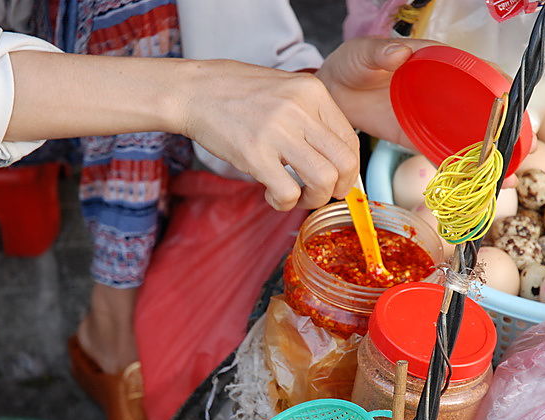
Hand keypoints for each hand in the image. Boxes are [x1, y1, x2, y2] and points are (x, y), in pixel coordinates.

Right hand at [180, 60, 359, 210]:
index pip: (350, 140)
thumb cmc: (237, 93)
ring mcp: (277, 131)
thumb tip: (336, 156)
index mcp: (312, 91)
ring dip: (314, 199)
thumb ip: (312, 116)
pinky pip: (287, 192)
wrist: (194, 91)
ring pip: (322, 180)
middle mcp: (300, 109)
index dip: (349, 169)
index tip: (336, 179)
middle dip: (338, 188)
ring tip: (297, 196)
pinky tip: (271, 195)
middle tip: (321, 193)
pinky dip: (284, 203)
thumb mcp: (285, 90)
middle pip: (344, 163)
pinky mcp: (254, 153)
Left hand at [317, 38, 519, 187]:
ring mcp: (431, 118)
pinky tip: (476, 187)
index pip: (477, 73)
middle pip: (481, 111)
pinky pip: (441, 155)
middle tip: (525, 150)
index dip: (499, 87)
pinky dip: (458, 170)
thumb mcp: (364, 53)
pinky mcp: (417, 138)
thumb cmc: (352, 63)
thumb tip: (400, 53)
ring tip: (510, 178)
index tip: (516, 103)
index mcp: (437, 63)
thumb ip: (380, 53)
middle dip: (506, 131)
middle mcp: (442, 92)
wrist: (332, 90)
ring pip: (467, 137)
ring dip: (489, 157)